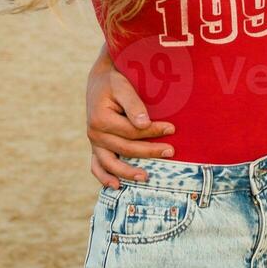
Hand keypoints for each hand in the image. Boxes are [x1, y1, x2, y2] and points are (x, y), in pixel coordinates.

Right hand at [86, 53, 173, 188]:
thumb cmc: (114, 82)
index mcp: (100, 119)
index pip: (131, 131)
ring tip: (146, 178)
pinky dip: (104, 177)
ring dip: (128, 172)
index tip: (172, 128)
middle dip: (149, 151)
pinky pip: (96, 166)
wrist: (100, 81)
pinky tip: (117, 186)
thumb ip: (133, 104)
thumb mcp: (123, 86)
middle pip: (125, 148)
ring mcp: (94, 142)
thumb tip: (144, 124)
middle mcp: (94, 133)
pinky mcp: (96, 146)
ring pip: (110, 163)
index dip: (153, 131)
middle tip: (171, 151)